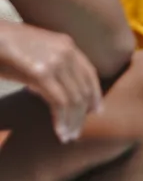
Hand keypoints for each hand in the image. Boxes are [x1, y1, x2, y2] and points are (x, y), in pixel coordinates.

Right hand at [0, 21, 101, 142]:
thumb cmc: (2, 48)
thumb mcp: (32, 53)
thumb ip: (48, 66)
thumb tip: (49, 90)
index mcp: (66, 44)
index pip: (89, 73)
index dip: (95, 94)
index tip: (95, 111)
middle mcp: (66, 51)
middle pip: (84, 88)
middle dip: (82, 114)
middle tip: (76, 132)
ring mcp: (56, 61)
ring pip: (75, 98)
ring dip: (72, 121)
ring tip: (68, 136)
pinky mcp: (42, 73)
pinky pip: (61, 102)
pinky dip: (62, 120)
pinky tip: (60, 132)